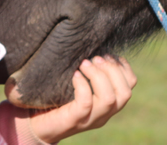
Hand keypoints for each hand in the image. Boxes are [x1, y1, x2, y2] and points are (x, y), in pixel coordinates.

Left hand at [17, 56, 136, 142]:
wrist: (36, 124)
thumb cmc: (56, 98)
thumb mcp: (78, 83)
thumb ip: (90, 70)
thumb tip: (94, 44)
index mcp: (108, 104)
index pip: (130, 86)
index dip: (124, 66)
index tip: (109, 54)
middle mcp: (103, 114)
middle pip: (124, 93)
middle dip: (113, 70)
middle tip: (94, 58)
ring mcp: (90, 120)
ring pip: (109, 100)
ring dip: (99, 76)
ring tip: (84, 63)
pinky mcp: (74, 121)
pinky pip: (86, 104)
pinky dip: (83, 85)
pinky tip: (74, 76)